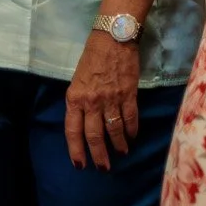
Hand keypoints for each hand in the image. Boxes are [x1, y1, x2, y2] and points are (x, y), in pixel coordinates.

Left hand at [66, 30, 139, 169]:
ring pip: (114, 129)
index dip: (76, 150)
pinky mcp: (129, 92)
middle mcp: (91, 102)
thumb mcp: (77, 80)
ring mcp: (111, 98)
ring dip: (118, 144)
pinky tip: (133, 136)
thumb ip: (80, 101)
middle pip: (94, 135)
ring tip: (121, 153)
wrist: (113, 37)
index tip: (80, 164)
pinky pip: (130, 116)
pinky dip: (132, 128)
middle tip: (103, 167)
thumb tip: (86, 120)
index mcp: (74, 98)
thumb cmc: (92, 57)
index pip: (73, 131)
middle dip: (98, 154)